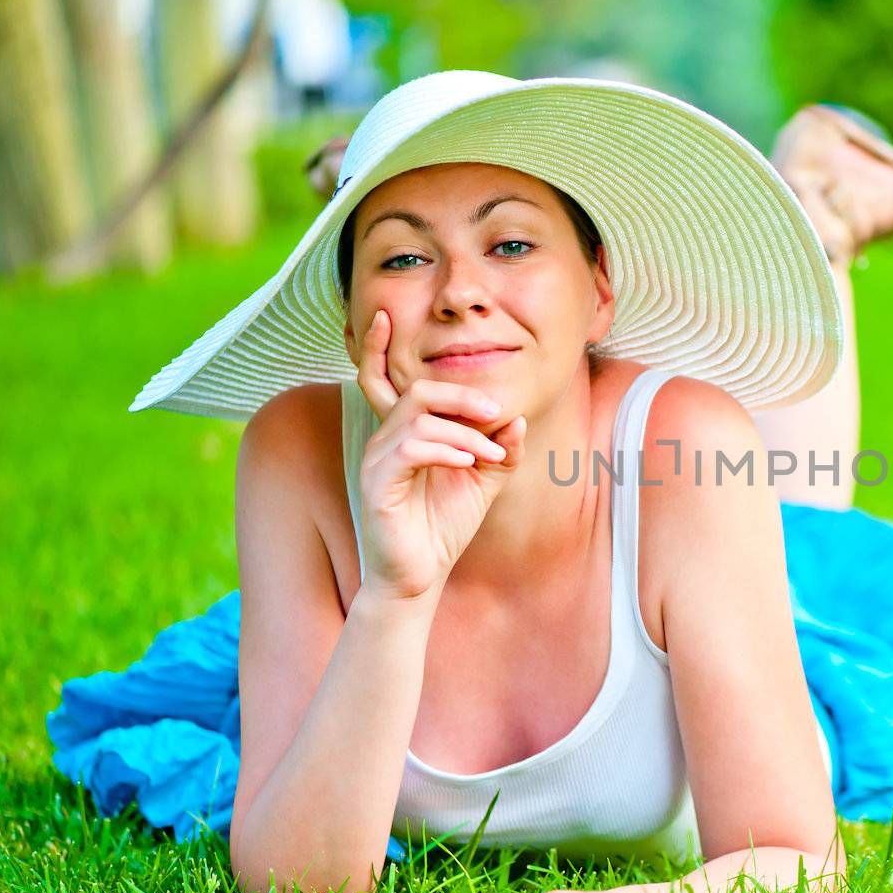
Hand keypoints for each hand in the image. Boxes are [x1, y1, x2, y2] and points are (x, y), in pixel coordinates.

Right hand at [355, 308, 526, 599]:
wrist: (421, 576)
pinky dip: (447, 449)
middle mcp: (386, 439)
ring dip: (465, 431)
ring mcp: (377, 460)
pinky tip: (468, 464)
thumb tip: (514, 420)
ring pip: (418, 417)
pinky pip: (411, 449)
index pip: (387, 379)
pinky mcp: (377, 483)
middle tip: (496, 413)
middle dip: (462, 395)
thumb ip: (500, 450)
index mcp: (405, 433)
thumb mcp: (483, 482)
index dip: (379, 347)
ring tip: (490, 455)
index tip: (386, 315)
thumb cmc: (444, 526)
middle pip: (417, 391)